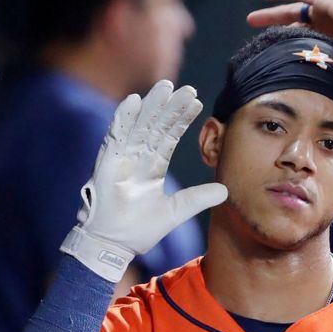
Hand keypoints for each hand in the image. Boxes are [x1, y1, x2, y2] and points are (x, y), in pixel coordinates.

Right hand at [62, 80, 226, 281]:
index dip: (182, 119)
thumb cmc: (139, 229)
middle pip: (156, 125)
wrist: (113, 245)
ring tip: (166, 86)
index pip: (169, 136)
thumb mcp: (176, 211)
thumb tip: (225, 190)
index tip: (196, 102)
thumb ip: (198, 199)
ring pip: (139, 124)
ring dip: (151, 105)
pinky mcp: (107, 162)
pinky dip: (123, 117)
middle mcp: (137, 157)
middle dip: (171, 107)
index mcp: (152, 166)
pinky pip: (115, 135)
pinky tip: (134, 100)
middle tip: (187, 88)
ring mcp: (122, 157)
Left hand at [249, 0, 332, 83]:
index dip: (292, 52)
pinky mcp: (326, 1)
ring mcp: (326, 12)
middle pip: (295, 27)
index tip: (276, 62)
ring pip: (292, 10)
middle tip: (257, 38)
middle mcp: (329, 26)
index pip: (308, 46)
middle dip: (277, 31)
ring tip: (252, 20)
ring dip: (271, 14)